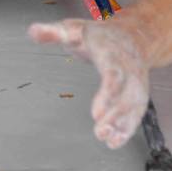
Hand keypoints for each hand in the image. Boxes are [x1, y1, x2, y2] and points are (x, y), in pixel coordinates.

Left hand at [28, 18, 149, 149]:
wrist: (134, 36)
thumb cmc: (101, 35)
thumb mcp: (74, 28)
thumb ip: (53, 32)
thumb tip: (33, 31)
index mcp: (112, 52)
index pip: (113, 74)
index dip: (108, 94)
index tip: (96, 113)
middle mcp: (128, 69)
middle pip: (126, 94)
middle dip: (116, 115)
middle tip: (101, 132)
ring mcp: (136, 83)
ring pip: (134, 106)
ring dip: (123, 125)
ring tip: (109, 141)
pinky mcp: (138, 94)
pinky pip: (136, 112)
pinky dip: (128, 128)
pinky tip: (115, 142)